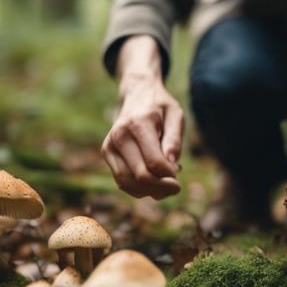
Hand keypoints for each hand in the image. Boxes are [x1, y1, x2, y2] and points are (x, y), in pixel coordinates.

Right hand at [102, 36, 184, 198]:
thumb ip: (174, 139)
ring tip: (165, 185)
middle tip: (176, 186)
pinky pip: (121, 182)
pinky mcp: (107, 154)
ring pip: (127, 183)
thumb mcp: (176, 115)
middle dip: (161, 187)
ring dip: (149, 191)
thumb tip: (172, 166)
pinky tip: (153, 182)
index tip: (179, 173)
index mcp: (137, 124)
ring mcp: (109, 146)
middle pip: (140, 176)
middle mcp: (119, 136)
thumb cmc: (160, 106)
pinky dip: (139, 189)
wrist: (137, 94)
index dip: (169, 175)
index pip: (153, 162)